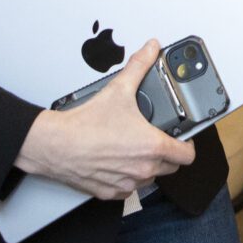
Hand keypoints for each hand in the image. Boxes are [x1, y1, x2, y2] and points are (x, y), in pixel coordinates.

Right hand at [15, 39, 195, 199]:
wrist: (55, 146)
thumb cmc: (85, 125)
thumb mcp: (119, 89)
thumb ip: (139, 66)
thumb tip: (150, 50)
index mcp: (152, 146)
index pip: (187, 155)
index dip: (187, 144)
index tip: (182, 138)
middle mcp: (143, 168)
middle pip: (170, 167)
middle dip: (166, 153)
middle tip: (154, 137)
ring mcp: (127, 182)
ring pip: (149, 178)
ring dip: (146, 166)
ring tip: (133, 148)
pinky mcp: (110, 192)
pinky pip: (129, 189)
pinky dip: (127, 178)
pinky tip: (117, 162)